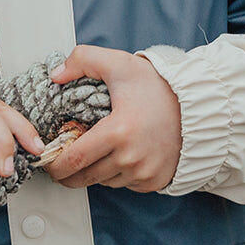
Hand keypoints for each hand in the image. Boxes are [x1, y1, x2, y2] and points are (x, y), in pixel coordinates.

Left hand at [42, 46, 180, 191]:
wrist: (198, 103)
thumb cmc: (156, 85)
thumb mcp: (118, 63)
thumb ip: (82, 60)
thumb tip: (55, 75)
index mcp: (118, 132)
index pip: (74, 160)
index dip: (54, 165)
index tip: (46, 161)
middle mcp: (132, 158)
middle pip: (85, 177)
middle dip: (67, 174)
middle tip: (59, 164)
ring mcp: (145, 173)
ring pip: (104, 181)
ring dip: (93, 172)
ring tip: (92, 153)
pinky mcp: (156, 181)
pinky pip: (125, 184)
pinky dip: (116, 174)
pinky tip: (118, 156)